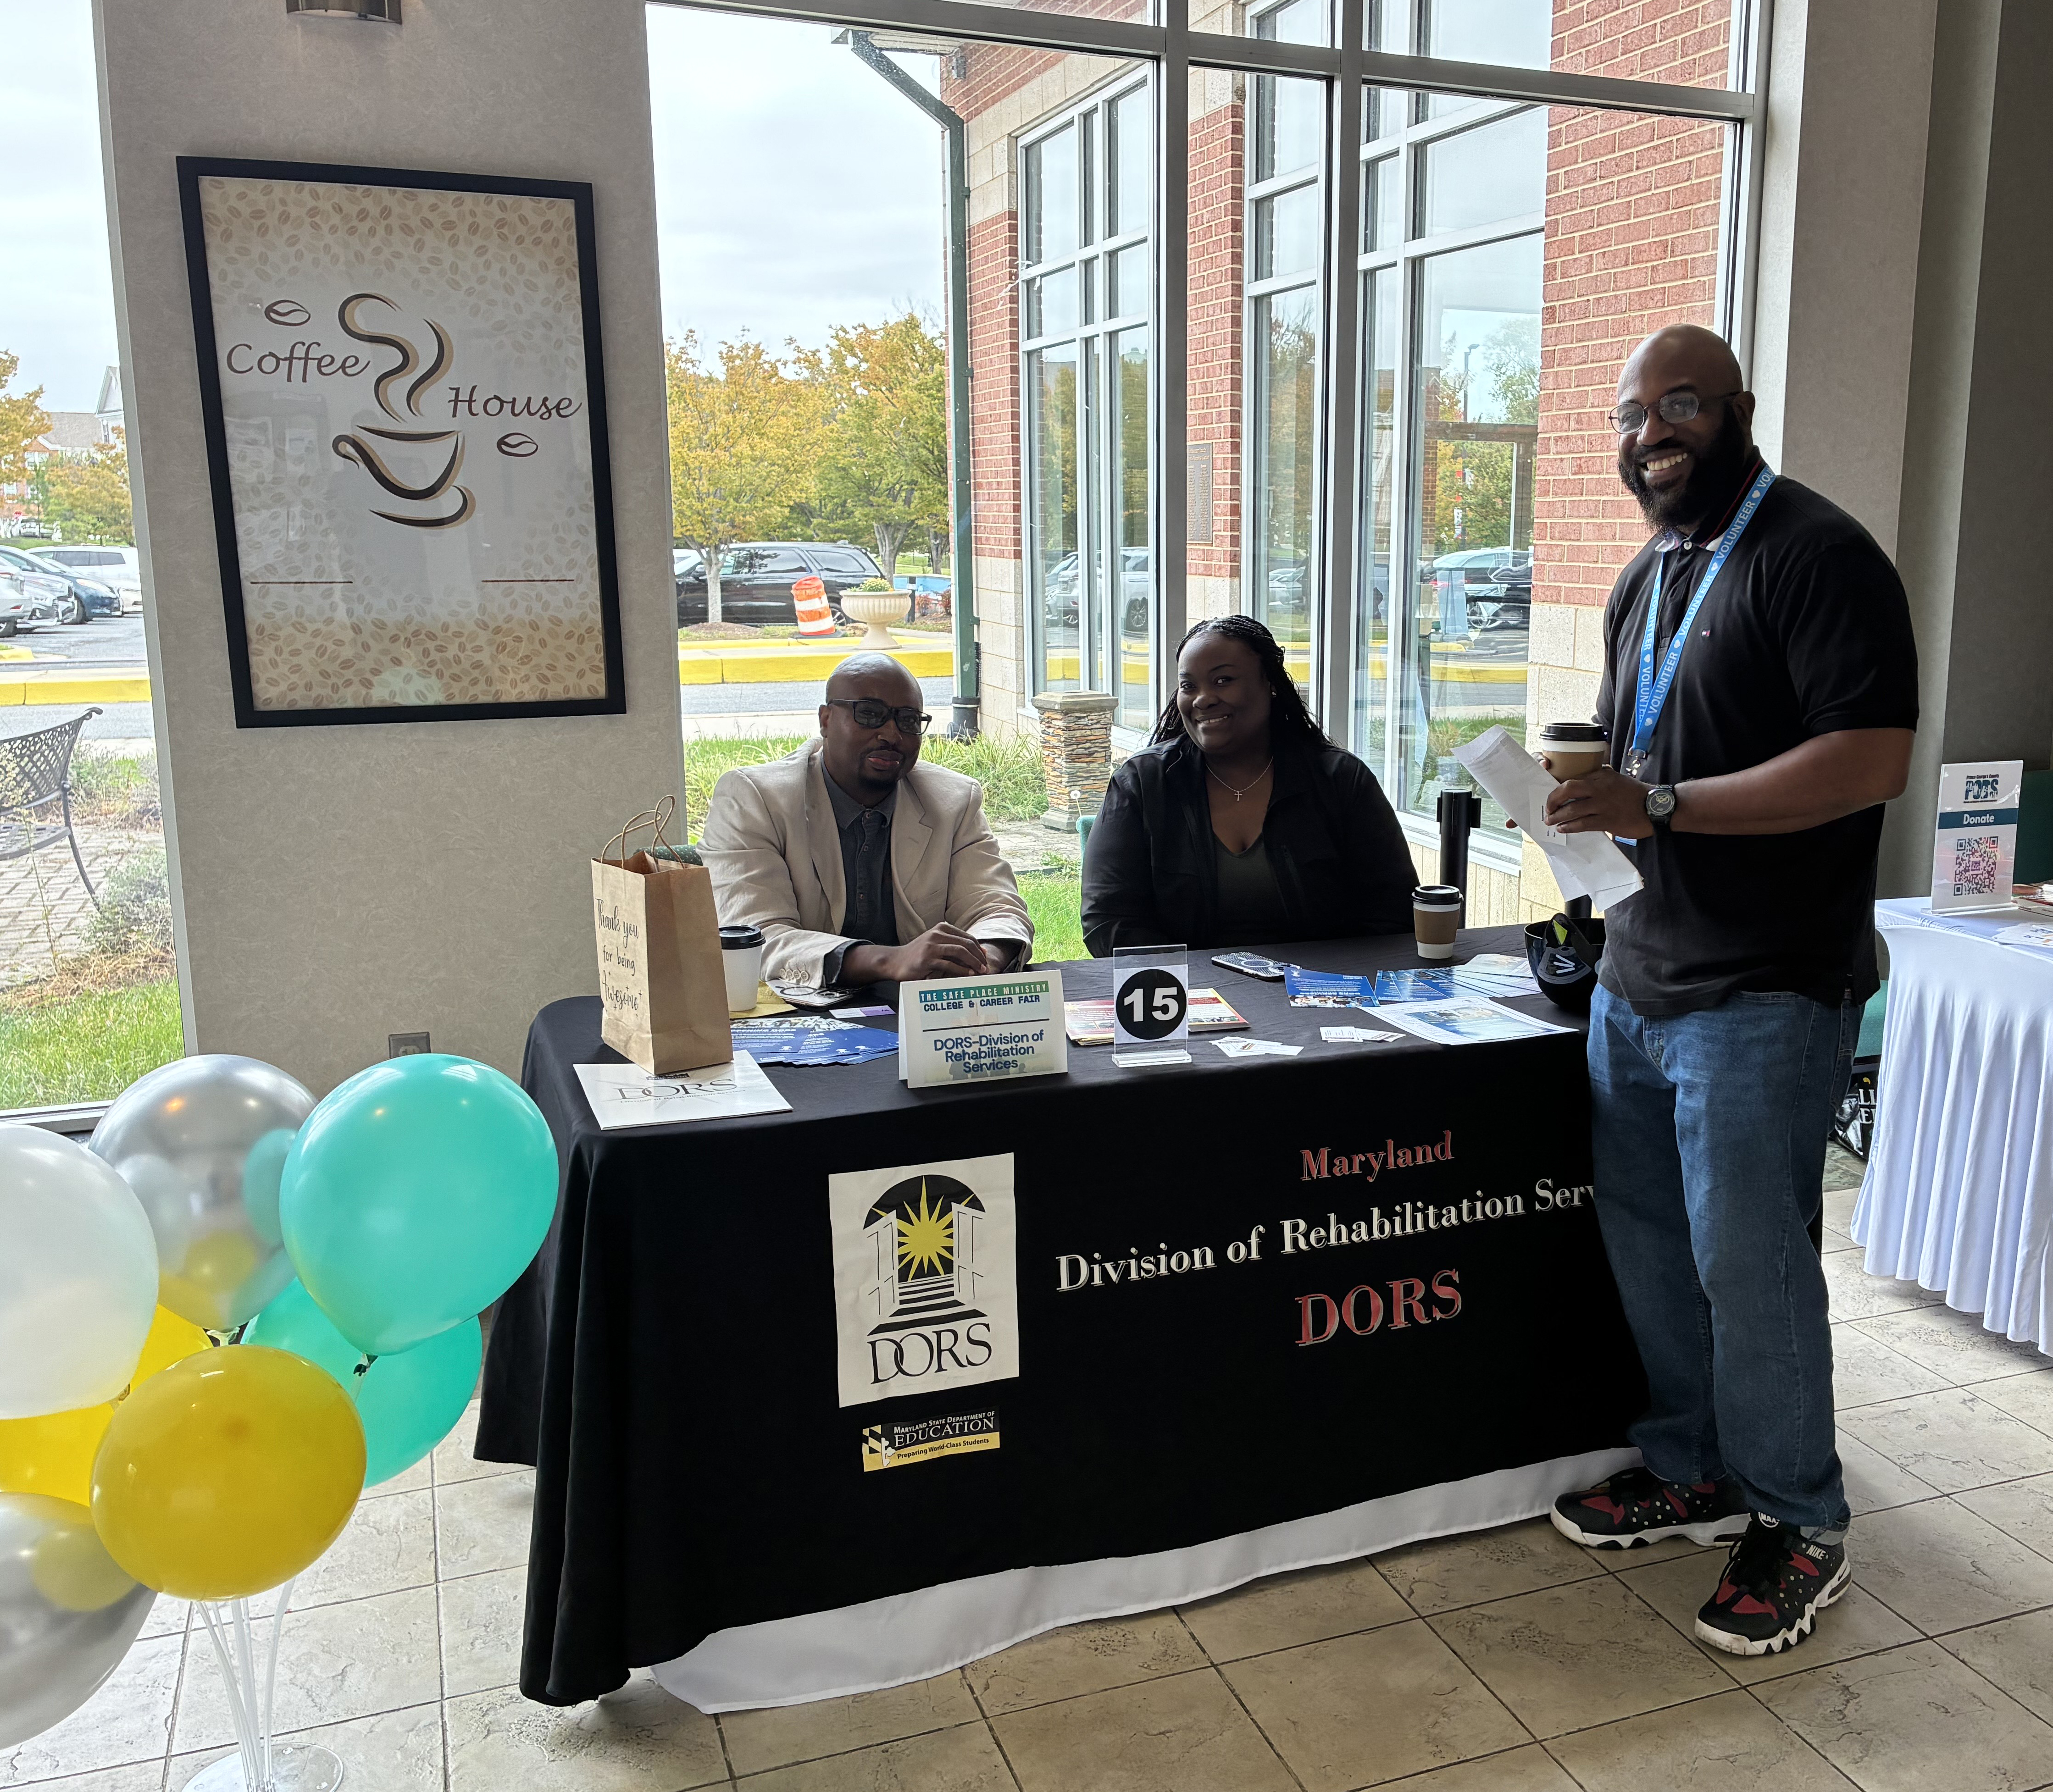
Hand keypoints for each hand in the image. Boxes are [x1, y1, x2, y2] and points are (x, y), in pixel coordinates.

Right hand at [845, 924, 989, 984]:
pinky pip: (949, 964)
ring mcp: (931, 946)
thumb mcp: (937, 944)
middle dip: (978, 956)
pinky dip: (962, 970)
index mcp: (942, 928)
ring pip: (960, 951)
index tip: (985, 959)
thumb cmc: (919, 955)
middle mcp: (937, 934)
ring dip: (973, 962)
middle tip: (985, 967)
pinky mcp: (927, 959)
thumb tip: (980, 952)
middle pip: (966, 944)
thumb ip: (954, 945)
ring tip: (980, 971)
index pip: (967, 937)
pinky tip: (968, 974)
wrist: (895, 961)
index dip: (979, 949)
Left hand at [1545, 766, 1653, 838]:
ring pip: (1573, 809)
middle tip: (1547, 808)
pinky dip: (1570, 827)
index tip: (1552, 796)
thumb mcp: (1616, 779)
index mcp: (1601, 776)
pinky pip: (1583, 824)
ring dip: (1558, 816)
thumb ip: (1599, 778)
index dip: (1558, 788)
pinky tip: (1563, 829)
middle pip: (1568, 789)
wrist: (1655, 807)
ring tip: (1550, 821)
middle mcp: (1600, 788)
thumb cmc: (1635, 793)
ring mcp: (1603, 805)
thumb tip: (1581, 781)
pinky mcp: (1607, 821)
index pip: (1573, 779)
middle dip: (1553, 800)